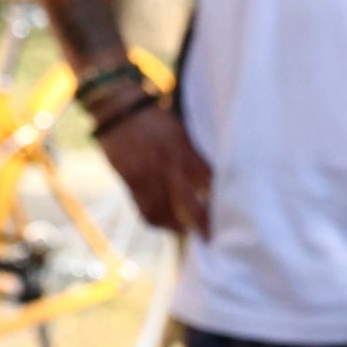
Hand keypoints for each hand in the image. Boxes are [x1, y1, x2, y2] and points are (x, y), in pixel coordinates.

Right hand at [95, 96, 212, 239]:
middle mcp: (166, 163)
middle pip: (191, 203)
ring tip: (185, 231)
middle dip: (202, 223)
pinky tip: (163, 223)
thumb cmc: (153, 119)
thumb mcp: (178, 131)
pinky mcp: (129, 181)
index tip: (229, 213)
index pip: (208, 180)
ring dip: (176, 226)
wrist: (116, 109)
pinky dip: (156, 221)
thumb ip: (192, 155)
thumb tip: (208, 183)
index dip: (218, 200)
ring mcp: (146, 174)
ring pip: (165, 212)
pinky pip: (144, 209)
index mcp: (182, 147)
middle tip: (209, 237)